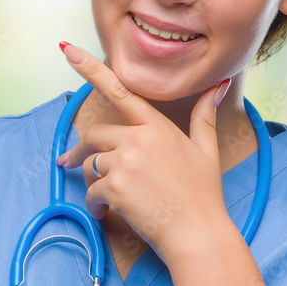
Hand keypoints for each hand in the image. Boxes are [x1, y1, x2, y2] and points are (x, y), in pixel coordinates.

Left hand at [56, 42, 231, 260]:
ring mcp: (126, 162)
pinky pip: (91, 191)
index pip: (120, 91)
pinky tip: (106, 214)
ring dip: (92, 181)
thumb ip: (204, 116)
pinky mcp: (115, 187)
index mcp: (158, 127)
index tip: (69, 51)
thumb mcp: (206, 150)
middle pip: (95, 134)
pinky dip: (94, 204)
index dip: (92, 70)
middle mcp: (139, 139)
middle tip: (73, 163)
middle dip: (82, 150)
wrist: (198, 234)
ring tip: (105, 199)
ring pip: (90, 163)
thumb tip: (217, 86)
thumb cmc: (204, 195)